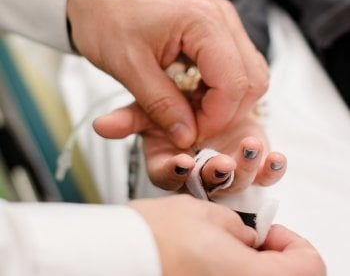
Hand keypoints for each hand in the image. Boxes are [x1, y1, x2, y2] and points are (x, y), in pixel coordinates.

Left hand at [68, 0, 268, 148]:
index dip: (216, 118)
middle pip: (251, 81)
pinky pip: (234, 70)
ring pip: (248, 77)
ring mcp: (221, 25)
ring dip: (224, 104)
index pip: (234, 84)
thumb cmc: (107, 18)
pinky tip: (194, 97)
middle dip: (225, 114)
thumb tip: (186, 136)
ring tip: (190, 112)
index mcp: (203, 22)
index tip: (191, 134)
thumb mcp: (128, 67)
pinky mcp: (215, 33)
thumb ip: (160, 105)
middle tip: (192, 126)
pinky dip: (219, 92)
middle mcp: (221, 20)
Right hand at [92, 101, 285, 190]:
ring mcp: (226, 167)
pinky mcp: (250, 162)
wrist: (202, 98)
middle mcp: (199, 170)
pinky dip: (270, 169)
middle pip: (206, 183)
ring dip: (244, 168)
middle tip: (220, 163)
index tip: (183, 161)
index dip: (175, 172)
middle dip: (214, 175)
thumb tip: (100, 125)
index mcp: (172, 162)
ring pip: (236, 179)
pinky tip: (275, 158)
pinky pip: (262, 173)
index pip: (169, 176)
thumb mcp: (150, 109)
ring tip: (248, 148)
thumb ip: (129, 118)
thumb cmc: (174, 107)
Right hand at [130, 195, 325, 275]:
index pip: (307, 265)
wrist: (116, 255)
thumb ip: (242, 227)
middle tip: (249, 239)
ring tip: (223, 246)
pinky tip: (208, 259)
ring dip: (249, 264)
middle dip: (272, 256)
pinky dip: (229, 271)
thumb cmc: (155, 236)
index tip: (269, 231)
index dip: (292, 241)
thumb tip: (250, 238)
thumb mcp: (210, 213)